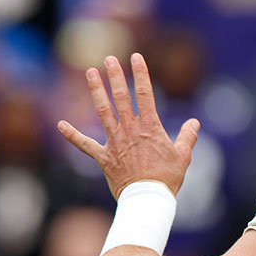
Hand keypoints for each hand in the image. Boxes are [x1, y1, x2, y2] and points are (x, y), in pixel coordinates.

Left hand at [58, 53, 200, 198]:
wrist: (147, 199)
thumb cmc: (167, 178)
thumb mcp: (183, 156)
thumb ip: (188, 137)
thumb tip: (195, 123)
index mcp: (150, 127)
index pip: (145, 93)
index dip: (141, 73)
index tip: (136, 56)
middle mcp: (130, 130)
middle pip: (121, 97)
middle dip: (115, 76)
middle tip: (109, 59)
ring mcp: (115, 142)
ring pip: (103, 111)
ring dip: (96, 91)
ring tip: (89, 73)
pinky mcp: (104, 157)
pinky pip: (85, 145)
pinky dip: (72, 135)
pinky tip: (60, 125)